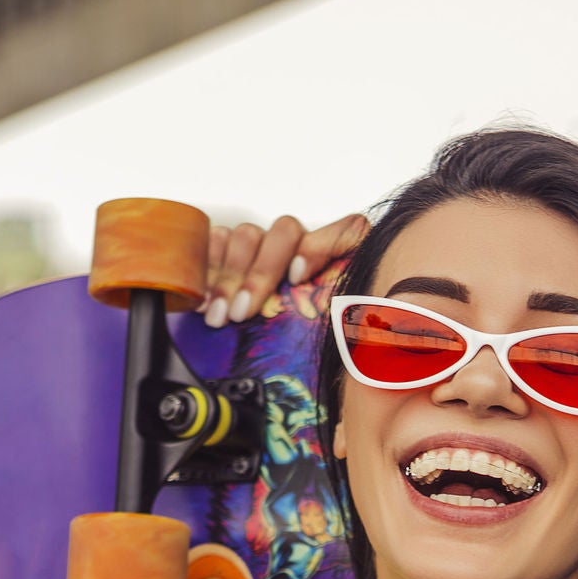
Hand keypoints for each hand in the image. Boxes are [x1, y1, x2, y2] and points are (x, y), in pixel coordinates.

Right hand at [200, 212, 369, 326]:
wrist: (242, 348)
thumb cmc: (309, 342)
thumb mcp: (336, 340)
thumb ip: (357, 330)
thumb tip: (376, 340)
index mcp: (335, 262)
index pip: (348, 231)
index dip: (321, 246)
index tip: (298, 278)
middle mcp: (299, 247)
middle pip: (284, 232)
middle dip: (261, 273)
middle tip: (243, 312)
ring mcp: (263, 244)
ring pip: (247, 235)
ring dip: (230, 277)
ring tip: (220, 315)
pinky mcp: (227, 249)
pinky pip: (215, 240)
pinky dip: (205, 269)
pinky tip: (201, 301)